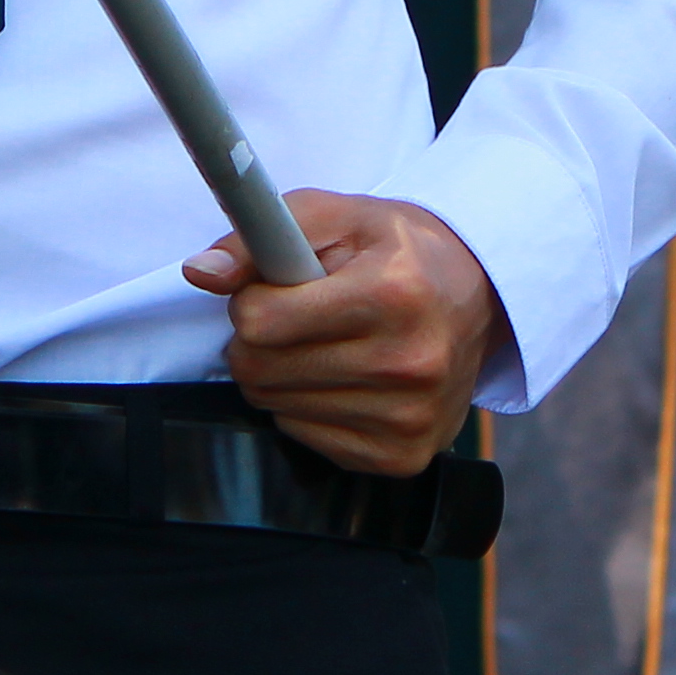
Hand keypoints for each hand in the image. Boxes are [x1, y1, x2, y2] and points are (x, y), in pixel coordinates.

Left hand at [188, 192, 500, 476]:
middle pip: (260, 370)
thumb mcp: (336, 216)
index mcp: (393, 294)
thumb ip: (261, 233)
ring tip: (324, 344)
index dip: (253, 299)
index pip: (261, 321)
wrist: (474, 297)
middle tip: (295, 317)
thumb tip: (201, 271)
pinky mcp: (403, 458)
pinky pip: (304, 437)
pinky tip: (343, 378)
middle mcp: (409, 363)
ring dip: (282, 373)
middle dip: (258, 339)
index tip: (277, 287)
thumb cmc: (396, 251)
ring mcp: (409, 419)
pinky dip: (307, 407)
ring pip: (276, 407)